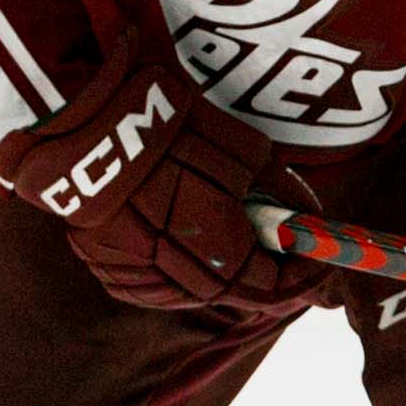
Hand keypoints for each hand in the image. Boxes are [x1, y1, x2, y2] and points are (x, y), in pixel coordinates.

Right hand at [0, 26, 330, 318]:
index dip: (301, 277)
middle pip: (230, 293)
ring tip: (234, 236)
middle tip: (283, 250)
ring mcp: (131, 271)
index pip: (272, 288)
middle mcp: (173, 274)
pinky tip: (184, 236)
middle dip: (264, 274)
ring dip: (219, 272)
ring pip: (188, 292)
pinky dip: (176, 267)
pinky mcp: (102, 260)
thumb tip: (306, 220)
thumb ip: (282, 194)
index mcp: (215, 249)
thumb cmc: (174, 126)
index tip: (317, 259)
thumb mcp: (248, 150)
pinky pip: (151, 280)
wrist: (89, 112)